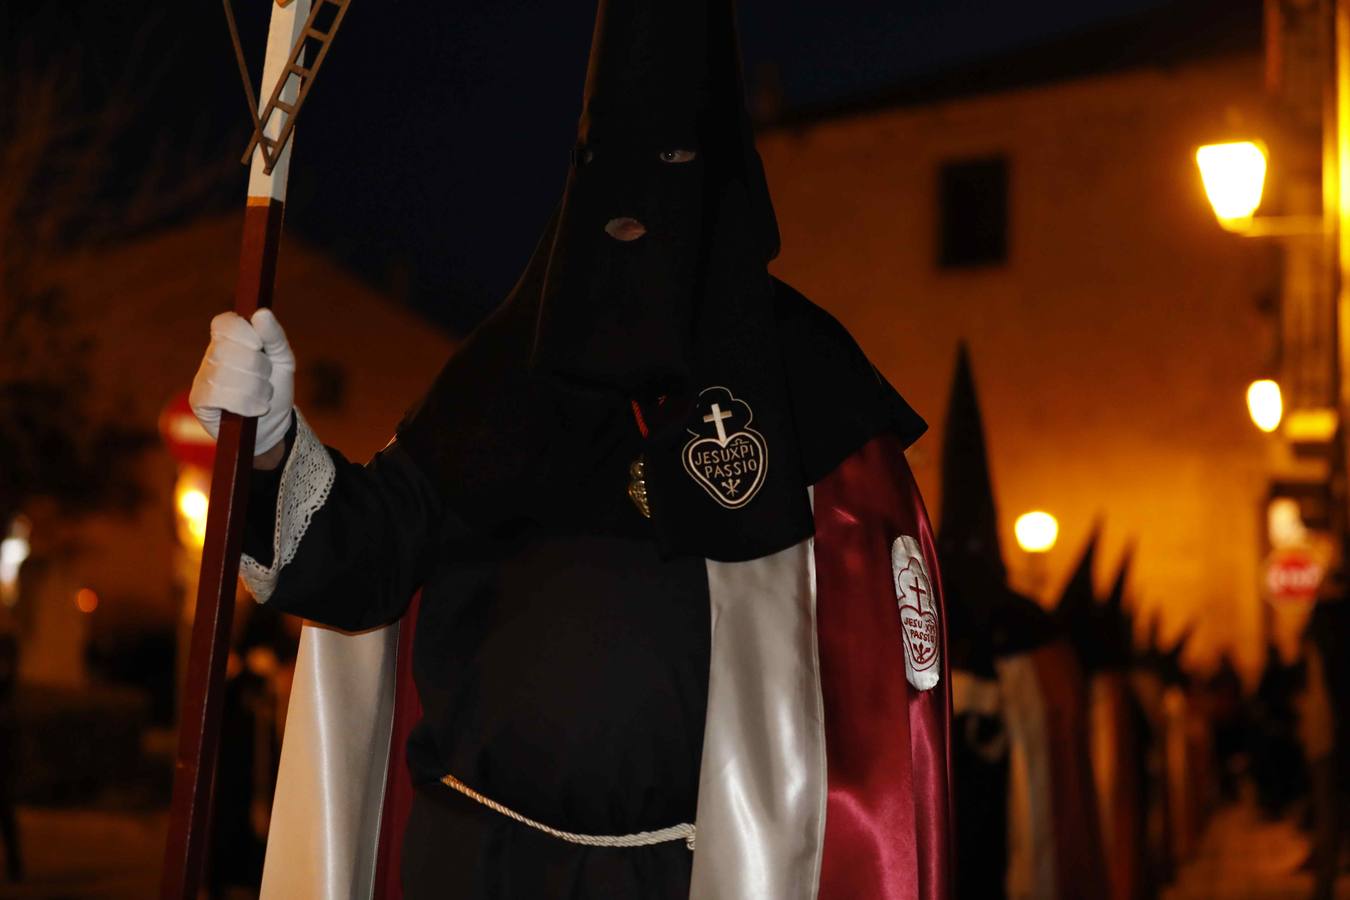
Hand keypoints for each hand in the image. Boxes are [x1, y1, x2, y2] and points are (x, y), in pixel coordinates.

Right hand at [189, 309, 295, 456]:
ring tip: (264, 397)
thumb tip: (262, 312)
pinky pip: (218, 395)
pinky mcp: (199, 401)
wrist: (273, 427)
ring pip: (226, 374)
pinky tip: (255, 410)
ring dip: (256, 388)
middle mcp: (211, 356)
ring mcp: (202, 378)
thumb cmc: (275, 388)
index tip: (259, 345)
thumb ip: (274, 336)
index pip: (224, 322)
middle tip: (266, 379)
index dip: (242, 331)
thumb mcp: (283, 361)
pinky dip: (245, 403)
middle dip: (258, 367)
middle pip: (229, 350)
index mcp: (229, 340)